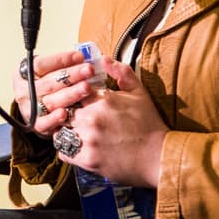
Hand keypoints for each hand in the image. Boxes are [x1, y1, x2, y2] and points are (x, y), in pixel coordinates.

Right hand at [11, 48, 104, 137]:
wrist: (35, 106)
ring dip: (71, 94)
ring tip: (87, 87)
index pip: (40, 64)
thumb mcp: (46, 70)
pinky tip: (65, 112)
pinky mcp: (35, 124)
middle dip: (72, 75)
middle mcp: (23, 91)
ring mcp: (28, 108)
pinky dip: (54, 118)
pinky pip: (45, 122)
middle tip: (89, 70)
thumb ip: (61, 64)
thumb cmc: (44, 84)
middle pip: (48, 83)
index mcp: (21, 73)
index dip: (60, 60)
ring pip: (51, 101)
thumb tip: (83, 57)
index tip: (79, 56)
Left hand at [53, 56, 167, 187]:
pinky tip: (76, 145)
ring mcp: (88, 139)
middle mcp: (91, 118)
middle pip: (64, 110)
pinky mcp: (87, 159)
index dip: (75, 94)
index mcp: (103, 100)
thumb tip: (103, 59)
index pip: (74, 90)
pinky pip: (64, 151)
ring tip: (74, 130)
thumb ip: (120, 72)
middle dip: (67, 111)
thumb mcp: (139, 92)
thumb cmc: (149, 124)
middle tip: (74, 115)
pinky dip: (67, 148)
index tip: (79, 99)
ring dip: (65, 129)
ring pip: (60, 130)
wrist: (158, 157)